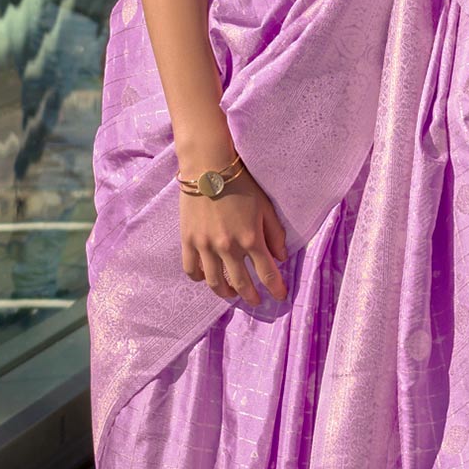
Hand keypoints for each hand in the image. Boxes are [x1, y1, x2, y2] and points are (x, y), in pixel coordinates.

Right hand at [180, 171, 288, 303]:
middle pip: (242, 284)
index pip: (267, 274)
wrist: (208, 167)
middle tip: (256, 301)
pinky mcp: (188, 240)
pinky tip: (207, 277)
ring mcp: (206, 246)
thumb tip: (280, 257)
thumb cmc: (241, 184)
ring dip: (226, 293)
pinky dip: (200, 278)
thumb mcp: (265, 207)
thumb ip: (275, 234)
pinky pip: (192, 269)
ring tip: (232, 294)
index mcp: (251, 239)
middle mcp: (228, 247)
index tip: (280, 297)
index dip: (276, 289)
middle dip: (251, 296)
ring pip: (215, 282)